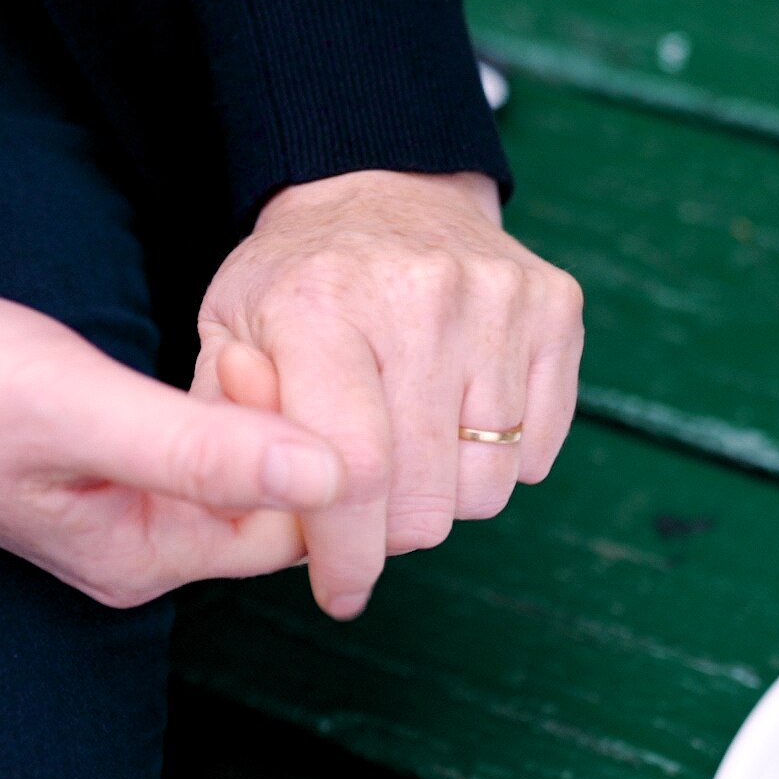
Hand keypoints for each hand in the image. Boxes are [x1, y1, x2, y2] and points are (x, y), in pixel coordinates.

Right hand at [0, 240, 342, 607]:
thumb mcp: (78, 411)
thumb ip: (202, 450)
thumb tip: (334, 479)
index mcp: (143, 555)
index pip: (288, 529)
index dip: (307, 451)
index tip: (264, 363)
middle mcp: (141, 541)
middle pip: (273, 501)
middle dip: (292, 428)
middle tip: (270, 337)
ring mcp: (122, 496)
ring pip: (240, 463)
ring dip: (261, 406)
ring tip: (252, 332)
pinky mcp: (106, 448)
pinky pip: (201, 434)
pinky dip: (224, 394)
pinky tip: (221, 345)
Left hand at [191, 170, 584, 618]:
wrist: (383, 185)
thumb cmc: (295, 284)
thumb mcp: (226, 335)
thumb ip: (224, 427)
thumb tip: (261, 511)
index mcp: (319, 307)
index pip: (352, 474)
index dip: (348, 556)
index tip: (340, 593)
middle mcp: (419, 297)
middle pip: (427, 496)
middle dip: (390, 531)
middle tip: (366, 512)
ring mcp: (498, 300)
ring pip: (489, 485)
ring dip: (446, 495)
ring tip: (410, 448)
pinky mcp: (555, 307)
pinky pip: (538, 451)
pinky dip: (500, 459)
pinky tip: (458, 415)